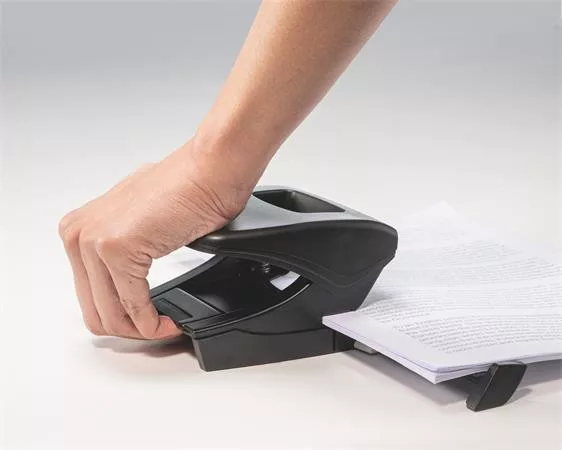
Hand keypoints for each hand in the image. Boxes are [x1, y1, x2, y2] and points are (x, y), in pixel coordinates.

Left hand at [59, 139, 251, 338]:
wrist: (210, 171)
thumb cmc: (187, 188)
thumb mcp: (141, 224)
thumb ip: (124, 251)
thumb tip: (126, 283)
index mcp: (79, 229)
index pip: (88, 295)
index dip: (120, 317)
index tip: (147, 320)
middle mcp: (78, 235)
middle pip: (95, 311)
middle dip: (130, 330)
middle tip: (158, 329)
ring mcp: (94, 242)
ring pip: (111, 315)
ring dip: (142, 330)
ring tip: (166, 325)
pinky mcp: (118, 249)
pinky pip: (134, 305)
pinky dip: (153, 322)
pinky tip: (169, 319)